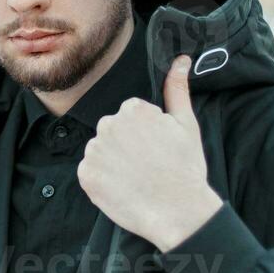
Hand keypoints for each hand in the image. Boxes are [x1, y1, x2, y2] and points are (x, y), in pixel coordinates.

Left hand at [76, 54, 221, 251]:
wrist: (177, 212)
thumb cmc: (185, 168)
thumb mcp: (187, 124)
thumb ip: (177, 89)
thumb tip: (181, 60)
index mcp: (132, 109)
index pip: (131, 116)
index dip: (146, 134)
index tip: (157, 150)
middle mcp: (108, 125)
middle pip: (113, 132)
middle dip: (127, 145)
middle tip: (147, 166)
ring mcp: (95, 151)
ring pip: (101, 151)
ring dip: (113, 162)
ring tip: (135, 178)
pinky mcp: (86, 175)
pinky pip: (90, 172)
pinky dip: (102, 180)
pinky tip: (122, 188)